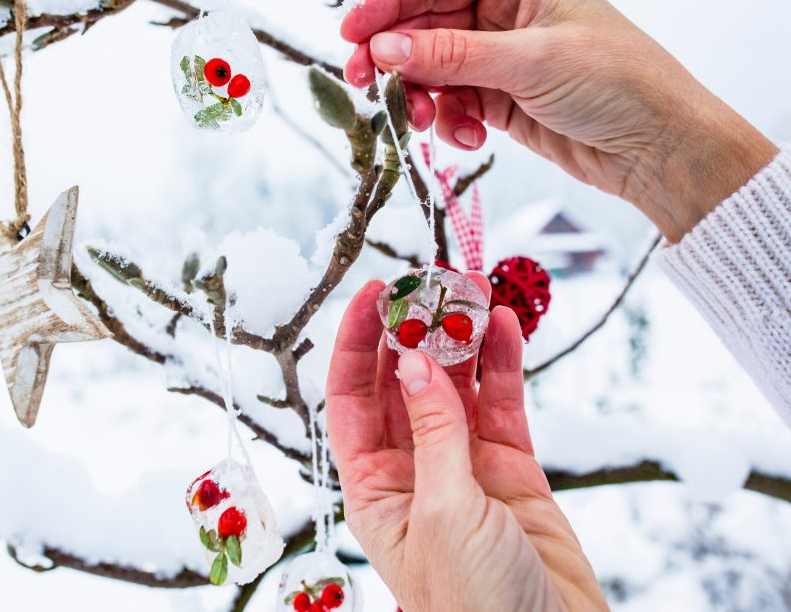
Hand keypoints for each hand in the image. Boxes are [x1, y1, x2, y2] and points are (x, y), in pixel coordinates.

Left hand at [326, 277, 607, 611]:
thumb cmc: (474, 604)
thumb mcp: (443, 511)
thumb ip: (433, 432)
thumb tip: (414, 361)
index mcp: (374, 487)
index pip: (351, 399)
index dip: (357, 344)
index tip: (373, 293)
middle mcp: (413, 470)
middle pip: (403, 383)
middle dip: (412, 332)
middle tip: (429, 283)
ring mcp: (463, 467)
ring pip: (455, 386)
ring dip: (461, 339)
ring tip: (471, 291)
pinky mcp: (512, 470)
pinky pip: (502, 405)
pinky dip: (503, 365)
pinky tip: (504, 327)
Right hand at [341, 0, 776, 240]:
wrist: (655, 146)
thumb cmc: (618, 81)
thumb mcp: (530, 61)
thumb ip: (452, 54)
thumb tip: (385, 48)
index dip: (386, 2)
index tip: (351, 32)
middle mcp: (502, 8)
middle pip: (421, 24)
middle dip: (394, 58)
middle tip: (365, 84)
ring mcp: (497, 53)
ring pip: (429, 68)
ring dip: (421, 97)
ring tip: (427, 122)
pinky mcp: (496, 96)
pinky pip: (450, 102)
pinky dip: (448, 121)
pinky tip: (467, 136)